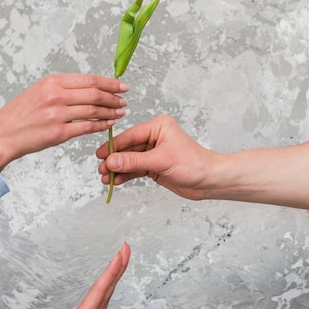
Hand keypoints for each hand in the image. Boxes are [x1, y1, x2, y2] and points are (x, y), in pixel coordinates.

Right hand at [0, 73, 128, 169]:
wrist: (2, 134)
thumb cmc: (20, 114)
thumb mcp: (39, 91)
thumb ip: (63, 88)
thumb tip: (90, 87)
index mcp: (52, 81)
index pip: (90, 79)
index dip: (110, 83)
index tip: (122, 86)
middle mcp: (56, 95)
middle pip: (95, 94)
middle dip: (114, 98)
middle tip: (124, 101)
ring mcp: (57, 114)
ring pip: (94, 111)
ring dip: (111, 112)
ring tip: (120, 112)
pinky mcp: (59, 133)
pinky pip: (87, 128)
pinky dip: (102, 125)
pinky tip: (110, 124)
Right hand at [96, 115, 213, 199]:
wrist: (209, 181)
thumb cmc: (193, 164)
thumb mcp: (160, 161)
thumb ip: (134, 161)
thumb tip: (111, 161)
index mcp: (158, 126)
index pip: (130, 136)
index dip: (113, 147)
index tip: (99, 155)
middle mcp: (154, 137)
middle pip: (128, 148)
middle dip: (114, 160)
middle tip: (101, 170)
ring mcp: (154, 152)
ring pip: (130, 160)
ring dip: (118, 169)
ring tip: (105, 179)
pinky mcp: (154, 165)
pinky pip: (135, 169)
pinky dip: (126, 175)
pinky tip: (116, 181)